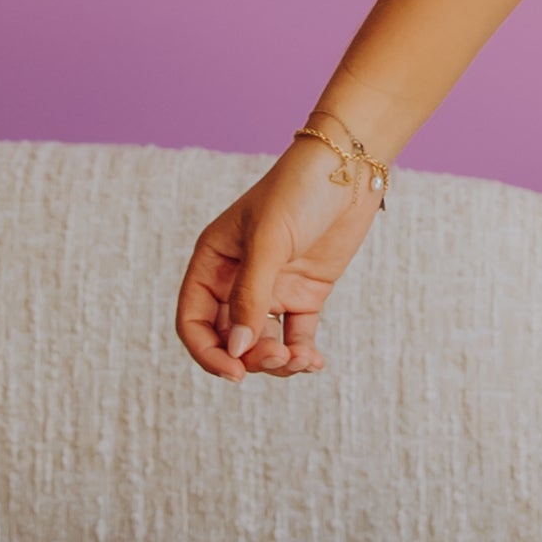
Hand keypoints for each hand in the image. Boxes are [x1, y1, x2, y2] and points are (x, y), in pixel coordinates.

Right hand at [174, 139, 380, 381]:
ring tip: (301, 360)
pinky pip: (295, 337)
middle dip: (250, 358)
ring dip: (277, 361)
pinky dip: (301, 354)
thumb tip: (237, 348)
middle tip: (279, 358)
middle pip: (228, 339)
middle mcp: (236, 280)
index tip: (234, 371)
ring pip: (262, 344)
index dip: (207, 352)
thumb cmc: (299, 191)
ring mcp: (272, 289)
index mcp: (212, 262)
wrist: (349, 169)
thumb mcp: (268, 241)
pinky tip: (314, 361)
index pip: (193, 320)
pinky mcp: (305, 294)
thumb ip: (250, 296)